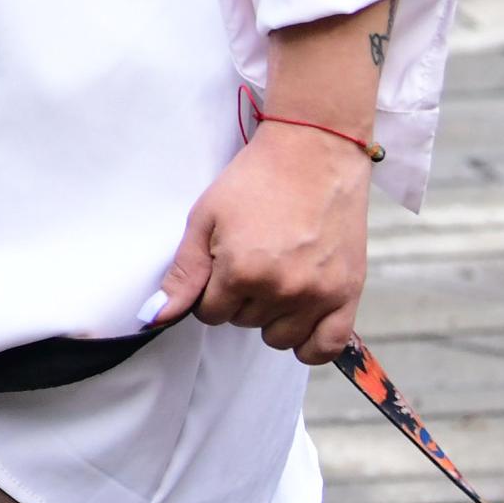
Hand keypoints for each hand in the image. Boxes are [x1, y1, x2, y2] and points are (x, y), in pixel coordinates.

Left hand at [146, 124, 373, 360]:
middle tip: (252, 259)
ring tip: (276, 277)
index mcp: (240, 271)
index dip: (209, 290)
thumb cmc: (255, 180)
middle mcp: (281, 290)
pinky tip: (299, 318)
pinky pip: (326, 348)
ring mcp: (318, 296)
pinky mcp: (348, 295)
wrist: (314, 154)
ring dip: (271, 317)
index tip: (221, 264)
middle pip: (243, 322)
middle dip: (238, 298)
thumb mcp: (205, 218)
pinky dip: (310, 344)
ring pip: (279, 338)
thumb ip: (184, 273)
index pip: (209, 313)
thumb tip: (155, 318)